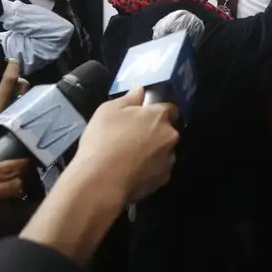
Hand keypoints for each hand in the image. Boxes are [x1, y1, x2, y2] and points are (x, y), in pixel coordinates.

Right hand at [72, 87, 179, 204]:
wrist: (101, 181)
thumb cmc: (104, 140)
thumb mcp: (108, 111)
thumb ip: (129, 98)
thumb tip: (140, 90)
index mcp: (159, 116)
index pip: (170, 108)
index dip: (157, 111)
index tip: (144, 116)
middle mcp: (170, 136)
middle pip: (167, 131)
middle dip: (155, 132)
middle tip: (133, 138)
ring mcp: (169, 159)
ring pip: (164, 151)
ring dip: (153, 151)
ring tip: (131, 158)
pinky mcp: (163, 180)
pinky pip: (159, 169)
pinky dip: (149, 169)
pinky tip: (132, 171)